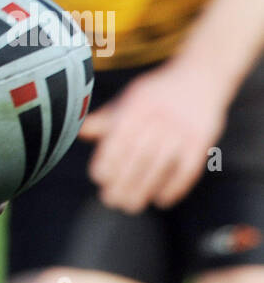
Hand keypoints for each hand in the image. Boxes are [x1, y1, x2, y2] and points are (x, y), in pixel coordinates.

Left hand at [78, 60, 228, 212]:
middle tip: (110, 200)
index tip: (98, 177)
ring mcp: (182, 130)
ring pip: (160, 165)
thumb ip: (107, 118)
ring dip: (144, 189)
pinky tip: (161, 200)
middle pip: (138, 155)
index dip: (108, 159)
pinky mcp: (201, 141)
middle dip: (123, 181)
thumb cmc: (158, 93)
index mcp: (137, 106)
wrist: (201, 76)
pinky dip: (174, 187)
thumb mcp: (130, 98)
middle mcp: (159, 117)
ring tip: (130, 205)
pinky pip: (187, 169)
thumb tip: (79, 132)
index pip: (119, 137)